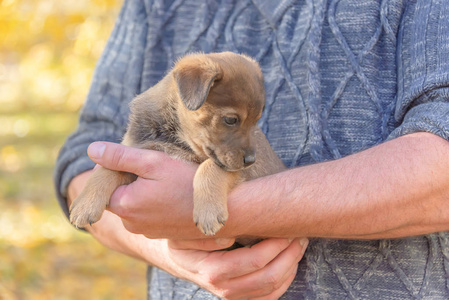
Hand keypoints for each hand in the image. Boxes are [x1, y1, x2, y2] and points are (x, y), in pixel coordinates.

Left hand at [87, 141, 201, 238]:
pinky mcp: (159, 234)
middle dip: (131, 179)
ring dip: (143, 191)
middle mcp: (131, 223)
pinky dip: (154, 203)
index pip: (106, 182)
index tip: (138, 158)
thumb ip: (120, 157)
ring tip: (165, 180)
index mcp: (124, 205)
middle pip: (120, 194)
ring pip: (134, 204)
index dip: (119, 166)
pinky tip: (172, 193)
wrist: (220, 211)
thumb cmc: (187, 183)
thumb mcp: (153, 162)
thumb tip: (91, 149)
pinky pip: (148, 214)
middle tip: (154, 167)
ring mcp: (146, 231)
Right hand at [163, 237, 308, 298]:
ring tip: (299, 244)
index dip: (276, 245)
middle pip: (269, 277)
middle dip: (290, 255)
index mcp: (214, 270)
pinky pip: (270, 297)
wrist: (180, 261)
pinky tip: (291, 262)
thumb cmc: (184, 242)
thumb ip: (205, 235)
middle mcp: (225, 289)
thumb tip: (230, 237)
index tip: (287, 228)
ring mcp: (235, 296)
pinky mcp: (242, 298)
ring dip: (291, 266)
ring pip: (273, 289)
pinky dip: (285, 280)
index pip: (254, 260)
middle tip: (300, 235)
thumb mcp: (184, 235)